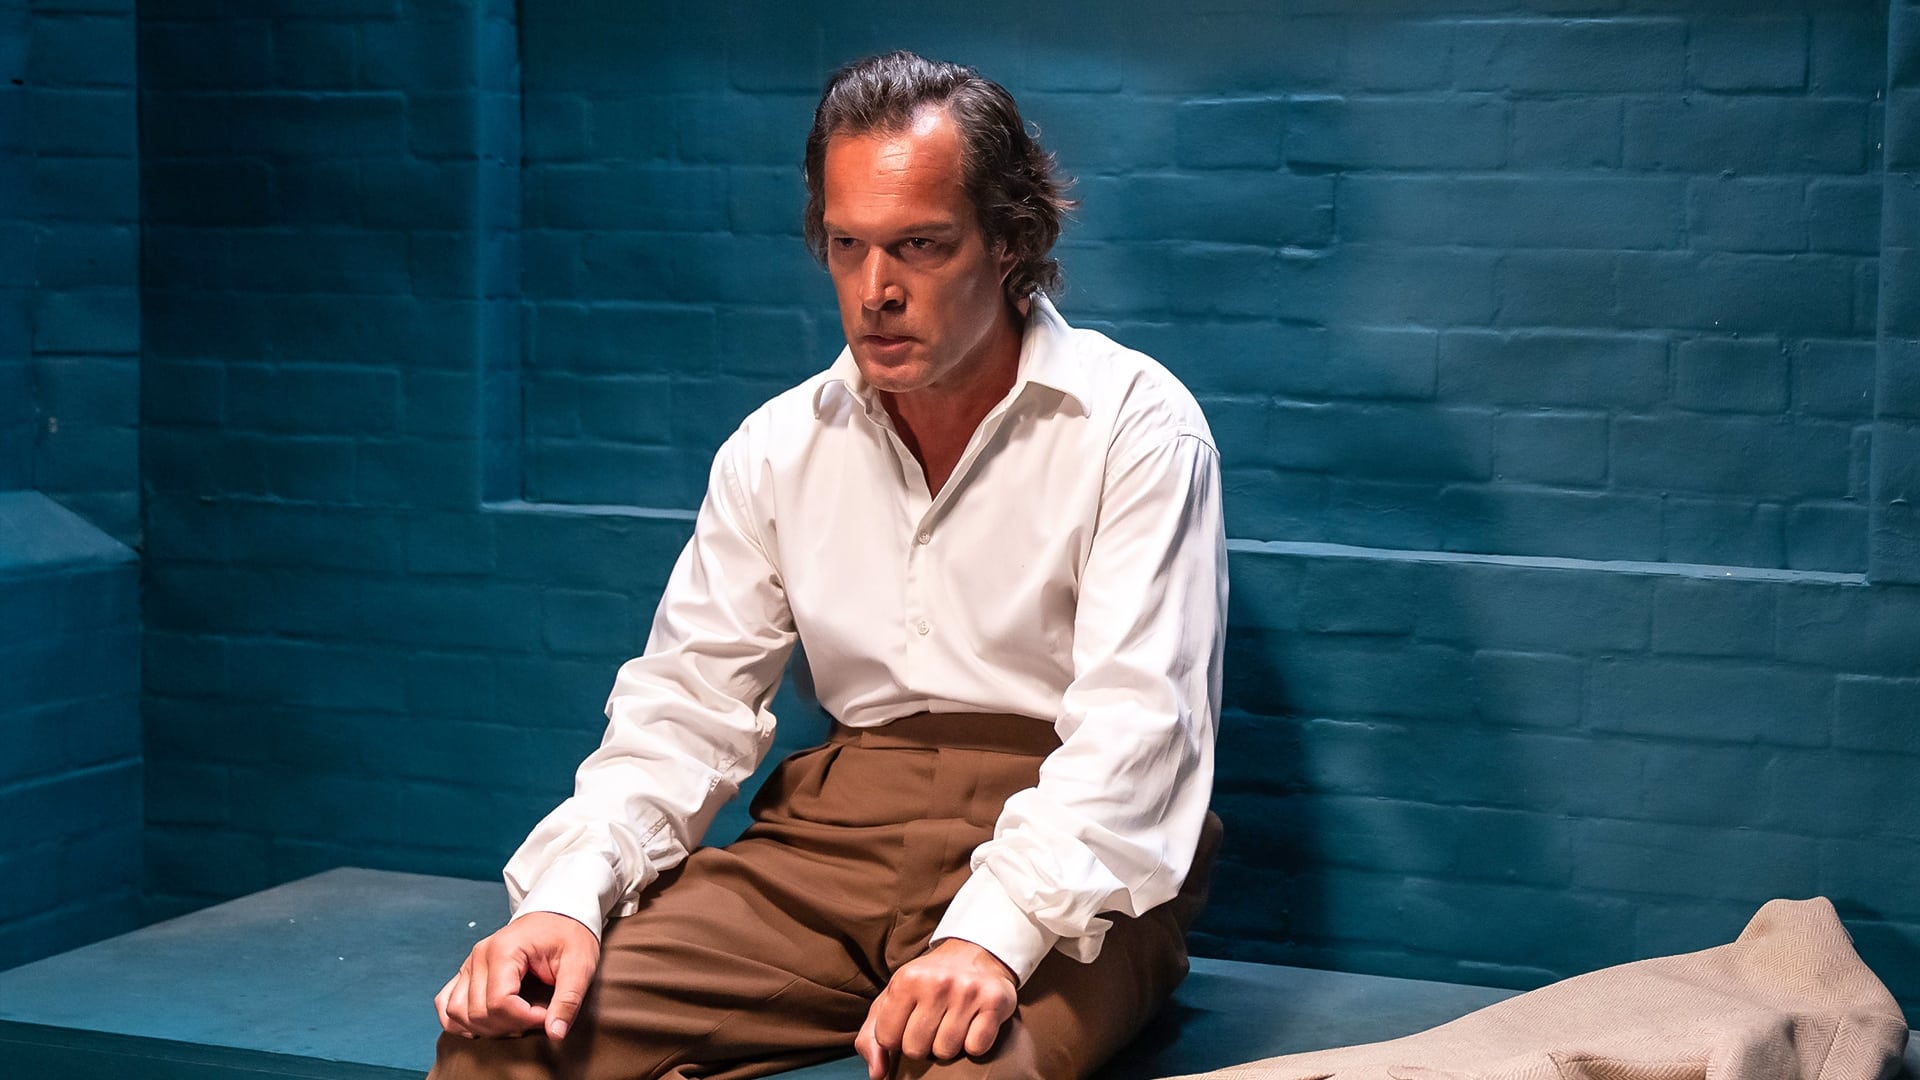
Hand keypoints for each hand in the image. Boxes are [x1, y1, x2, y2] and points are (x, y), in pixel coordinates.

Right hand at [435, 911, 599, 1039]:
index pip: (499, 1002)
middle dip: (509, 1025)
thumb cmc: (570, 936)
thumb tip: (555, 1033)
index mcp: (504, 950)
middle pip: (477, 1012)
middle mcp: (479, 956)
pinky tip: (482, 1027)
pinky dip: (459, 1021)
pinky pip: (446, 1003)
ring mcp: (470, 964)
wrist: (560, 914)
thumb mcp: (580, 965)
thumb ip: (568, 1000)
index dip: (524, 1019)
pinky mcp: (468, 972)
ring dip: (484, 1027)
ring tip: (515, 1022)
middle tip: (537, 1018)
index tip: (547, 1015)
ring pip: (456, 1012)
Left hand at [856, 939, 1018, 1078]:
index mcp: (906, 979)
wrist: (975, 952)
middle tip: (933, 1024)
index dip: (897, 1039)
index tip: (908, 1024)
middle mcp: (937, 982)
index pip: (887, 1039)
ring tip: (952, 1024)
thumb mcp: (893, 997)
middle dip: (923, 1045)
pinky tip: (973, 1025)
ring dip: (949, 1046)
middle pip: (917, 1049)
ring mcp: (968, 991)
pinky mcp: (994, 1002)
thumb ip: (871, 1036)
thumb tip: (877, 1074)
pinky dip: (974, 1044)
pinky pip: (976, 1048)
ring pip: (947, 1052)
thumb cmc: (928, 982)